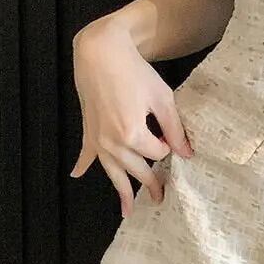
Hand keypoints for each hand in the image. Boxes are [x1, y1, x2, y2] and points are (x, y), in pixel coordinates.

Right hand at [69, 22, 193, 217]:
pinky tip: (76, 174)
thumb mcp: (162, 98)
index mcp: (132, 134)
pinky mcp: (88, 129)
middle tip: (161, 198)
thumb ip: (175, 128)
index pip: (158, 153)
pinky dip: (83, 164)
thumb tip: (186, 153)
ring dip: (120, 190)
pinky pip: (86, 152)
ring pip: (112, 171)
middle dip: (150, 184)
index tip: (172, 140)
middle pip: (136, 170)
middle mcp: (112, 142)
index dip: (168, 148)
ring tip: (127, 210)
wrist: (101, 53)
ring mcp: (97, 138)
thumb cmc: (135, 72)